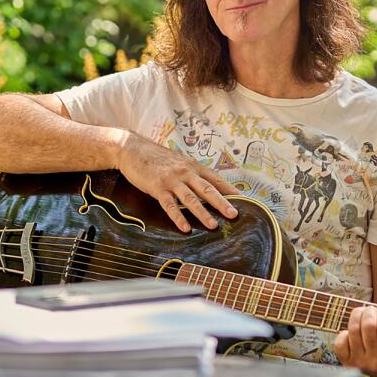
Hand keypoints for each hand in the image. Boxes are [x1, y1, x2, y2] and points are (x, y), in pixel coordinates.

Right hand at [114, 132, 237, 232]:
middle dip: (222, 203)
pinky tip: (185, 228)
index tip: (244, 200)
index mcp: (193, 166)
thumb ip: (192, 173)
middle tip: (234, 215)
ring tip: (213, 225)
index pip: (215, 180)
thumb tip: (207, 186)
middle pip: (207, 189)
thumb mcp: (179, 161)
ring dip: (203, 213)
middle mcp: (185, 172)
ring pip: (190, 198)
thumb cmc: (157, 158)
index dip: (229, 190)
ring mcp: (171, 180)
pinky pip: (169, 205)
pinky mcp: (157, 187)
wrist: (133, 149)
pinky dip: (178, 217)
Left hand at [334, 292, 376, 376]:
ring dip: (357, 316)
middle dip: (370, 312)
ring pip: (353, 332)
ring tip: (364, 315)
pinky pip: (340, 342)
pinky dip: (345, 333)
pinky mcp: (348, 364)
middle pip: (368, 328)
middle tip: (373, 311)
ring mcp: (362, 365)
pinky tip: (355, 333)